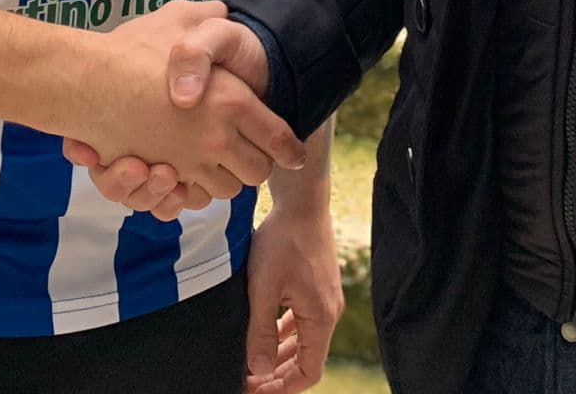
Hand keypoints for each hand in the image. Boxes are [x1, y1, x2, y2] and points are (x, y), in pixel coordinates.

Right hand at [70, 2, 303, 198]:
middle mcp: (216, 137)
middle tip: (251, 152)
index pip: (278, 137)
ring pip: (226, 190)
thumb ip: (210, 17)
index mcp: (232, 100)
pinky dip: (195, 191)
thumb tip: (226, 11)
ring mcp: (188, 162)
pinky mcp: (160, 178)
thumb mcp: (179, 18)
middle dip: (256, 165)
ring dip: (226, 179)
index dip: (290, 149)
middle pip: (256, 172)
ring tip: (220, 161)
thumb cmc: (133, 47)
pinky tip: (191, 173)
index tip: (294, 156)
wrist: (85, 80)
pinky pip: (192, 198)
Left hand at [242, 201, 342, 393]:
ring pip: (303, 340)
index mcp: (321, 318)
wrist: (302, 201)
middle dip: (276, 375)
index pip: (309, 372)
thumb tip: (257, 371)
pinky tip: (264, 332)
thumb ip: (261, 331)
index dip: (282, 388)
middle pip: (306, 359)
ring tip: (251, 363)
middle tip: (247, 382)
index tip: (254, 390)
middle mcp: (329, 312)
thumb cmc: (283, 240)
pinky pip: (302, 321)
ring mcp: (325, 299)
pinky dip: (284, 333)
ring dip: (279, 355)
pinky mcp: (317, 286)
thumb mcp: (264, 288)